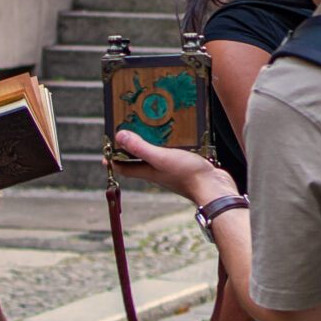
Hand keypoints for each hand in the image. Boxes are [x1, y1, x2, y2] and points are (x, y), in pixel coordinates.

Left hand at [110, 130, 237, 205]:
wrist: (215, 189)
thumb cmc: (188, 175)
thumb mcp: (161, 158)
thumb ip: (141, 148)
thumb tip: (119, 137)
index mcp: (149, 172)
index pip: (125, 168)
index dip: (113, 160)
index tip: (105, 152)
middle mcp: (158, 172)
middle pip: (139, 161)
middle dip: (131, 149)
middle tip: (127, 134)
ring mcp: (172, 170)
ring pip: (156, 157)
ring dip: (151, 146)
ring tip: (150, 130)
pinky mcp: (186, 167)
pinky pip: (172, 155)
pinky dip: (169, 146)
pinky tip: (175, 138)